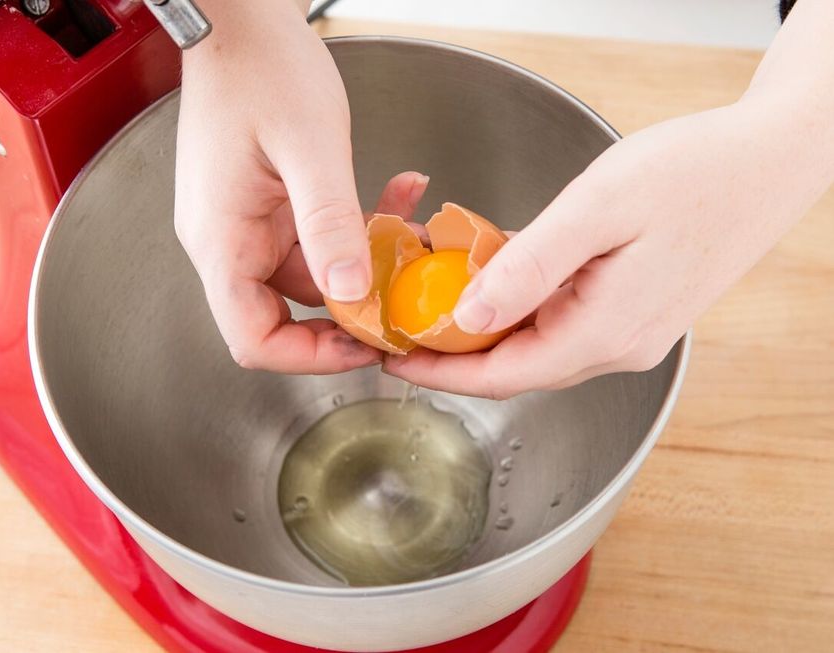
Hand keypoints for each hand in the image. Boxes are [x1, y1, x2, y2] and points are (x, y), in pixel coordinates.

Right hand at [174, 0, 427, 372]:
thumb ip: (329, 223)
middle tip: (401, 309)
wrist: (240, 20)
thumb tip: (352, 292)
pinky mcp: (269, 205)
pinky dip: (357, 231)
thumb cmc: (257, 65)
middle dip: (349, 316)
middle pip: (284, 315)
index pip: (252, 338)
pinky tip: (397, 200)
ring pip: (312, 278)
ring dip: (364, 268)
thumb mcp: (308, 146)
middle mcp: (227, 240)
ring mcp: (247, 223)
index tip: (364, 344)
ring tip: (412, 245)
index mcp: (221, 238)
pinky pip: (317, 239)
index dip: (308, 356)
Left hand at [384, 98, 832, 397]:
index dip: (441, 371)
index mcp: (605, 332)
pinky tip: (501, 276)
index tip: (395, 357)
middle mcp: (619, 346)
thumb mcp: (598, 210)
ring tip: (439, 296)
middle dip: (455, 350)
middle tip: (405, 322)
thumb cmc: (694, 175)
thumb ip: (529, 266)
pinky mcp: (638, 312)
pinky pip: (565, 322)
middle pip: (517, 366)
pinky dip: (525, 307)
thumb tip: (470, 313)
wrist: (767, 164)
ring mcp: (632, 332)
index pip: (502, 374)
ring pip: (539, 344)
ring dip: (488, 327)